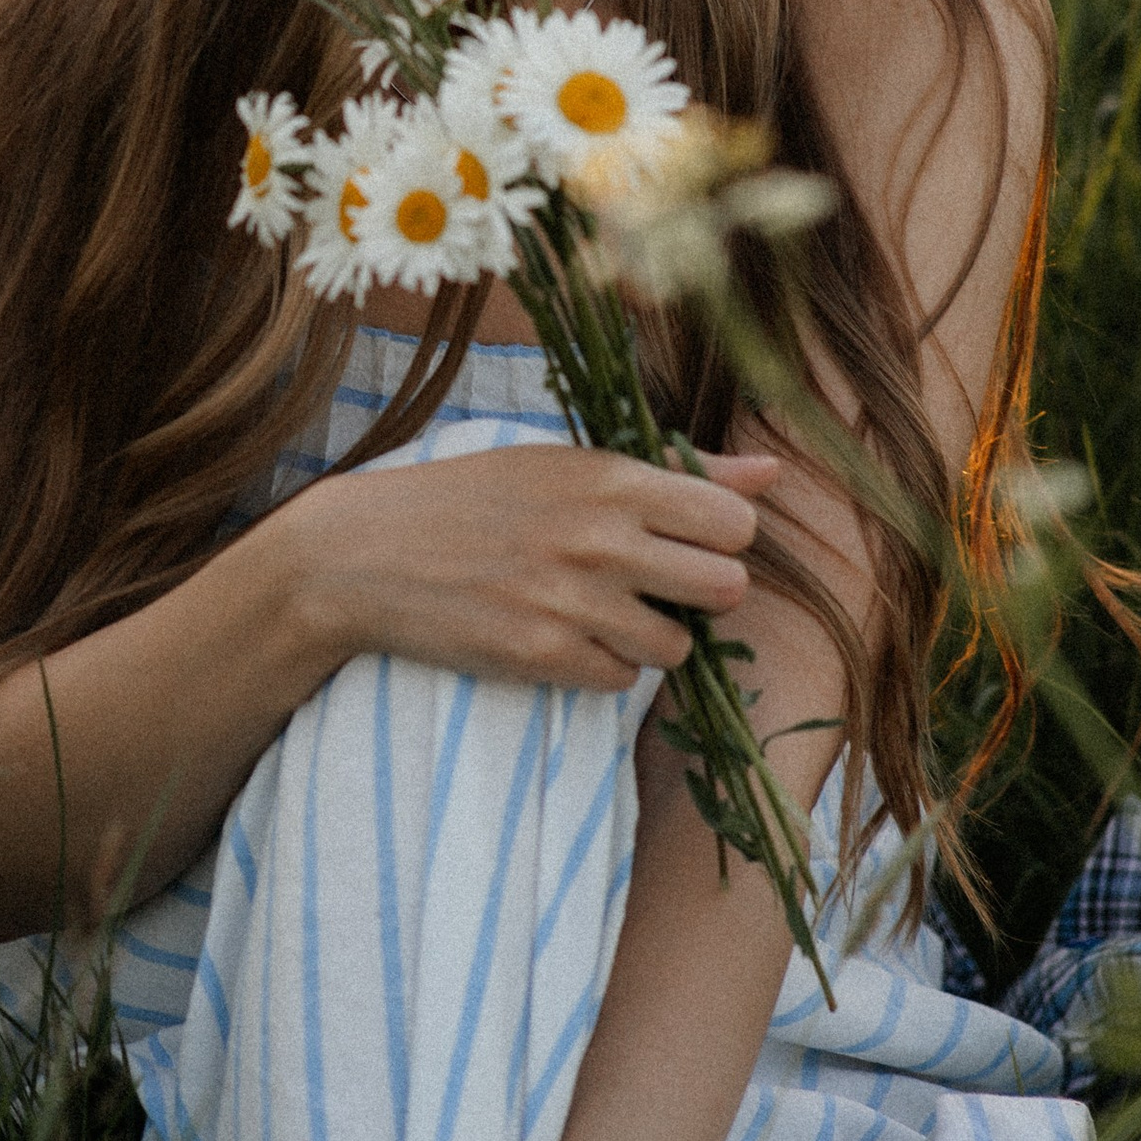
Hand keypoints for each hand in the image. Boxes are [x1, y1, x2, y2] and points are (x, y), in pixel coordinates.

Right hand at [281, 439, 780, 696]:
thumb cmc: (473, 497)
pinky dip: (603, 665)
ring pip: (679, 646)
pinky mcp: (543, 656)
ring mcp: (573, 602)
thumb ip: (679, 471)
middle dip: (699, 594)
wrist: (367, 552)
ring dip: (651, 636)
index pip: (736, 524)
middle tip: (653, 584)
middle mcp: (602, 539)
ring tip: (599, 611)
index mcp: (614, 479)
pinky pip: (622, 679)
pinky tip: (563, 635)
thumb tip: (773, 475)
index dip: (720, 539)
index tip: (683, 540)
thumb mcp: (570, 462)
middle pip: (726, 590)